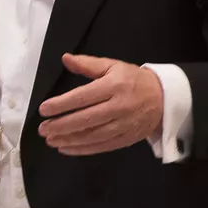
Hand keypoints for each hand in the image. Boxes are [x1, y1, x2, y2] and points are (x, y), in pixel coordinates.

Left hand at [37, 53, 163, 155]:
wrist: (164, 98)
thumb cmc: (133, 80)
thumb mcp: (112, 66)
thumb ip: (87, 64)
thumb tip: (65, 58)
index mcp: (114, 86)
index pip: (83, 97)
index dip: (61, 104)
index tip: (44, 109)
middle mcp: (118, 106)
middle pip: (85, 119)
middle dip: (61, 125)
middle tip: (43, 129)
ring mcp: (123, 125)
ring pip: (92, 135)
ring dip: (69, 139)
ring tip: (51, 140)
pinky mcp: (126, 139)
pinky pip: (101, 146)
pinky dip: (82, 149)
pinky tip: (66, 148)